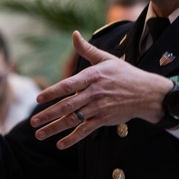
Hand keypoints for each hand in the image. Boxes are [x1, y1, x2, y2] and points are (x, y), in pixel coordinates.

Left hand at [29, 31, 173, 148]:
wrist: (147, 93)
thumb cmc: (124, 74)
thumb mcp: (106, 59)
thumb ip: (87, 50)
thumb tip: (74, 34)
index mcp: (93, 77)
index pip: (69, 85)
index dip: (53, 92)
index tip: (39, 98)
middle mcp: (94, 93)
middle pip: (67, 105)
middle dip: (48, 114)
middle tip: (32, 122)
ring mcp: (99, 108)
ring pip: (73, 120)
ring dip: (55, 128)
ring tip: (39, 134)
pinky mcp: (104, 119)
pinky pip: (85, 130)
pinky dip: (73, 138)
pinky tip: (60, 144)